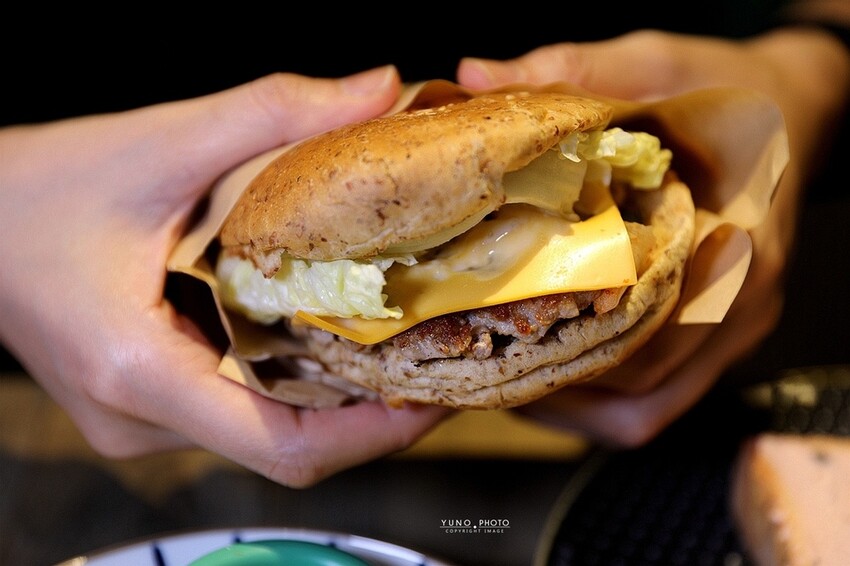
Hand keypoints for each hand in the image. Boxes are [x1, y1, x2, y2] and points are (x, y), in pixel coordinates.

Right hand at [0, 66, 449, 486]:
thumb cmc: (41, 186)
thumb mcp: (159, 140)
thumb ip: (274, 111)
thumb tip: (379, 88)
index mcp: (139, 368)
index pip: (283, 444)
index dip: (375, 432)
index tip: (438, 394)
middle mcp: (141, 416)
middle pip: (289, 445)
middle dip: (374, 413)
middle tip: (439, 357)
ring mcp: (143, 420)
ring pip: (268, 432)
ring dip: (340, 399)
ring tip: (403, 345)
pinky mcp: (147, 406)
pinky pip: (241, 412)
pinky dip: (297, 384)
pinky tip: (333, 340)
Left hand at [457, 28, 849, 445]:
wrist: (791, 113)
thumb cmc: (726, 91)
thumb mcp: (657, 64)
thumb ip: (574, 71)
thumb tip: (475, 75)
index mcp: (738, 236)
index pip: (650, 322)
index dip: (570, 340)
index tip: (499, 330)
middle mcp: (742, 302)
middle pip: (644, 381)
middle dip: (555, 381)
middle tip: (480, 359)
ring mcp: (732, 329)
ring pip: (647, 405)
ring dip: (571, 402)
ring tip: (503, 376)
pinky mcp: (718, 339)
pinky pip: (656, 398)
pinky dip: (596, 401)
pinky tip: (548, 377)